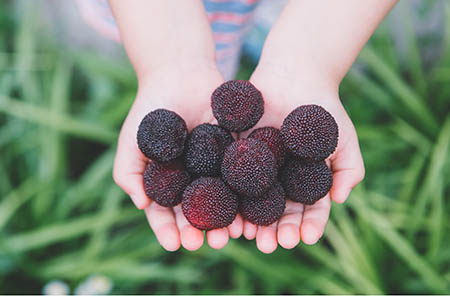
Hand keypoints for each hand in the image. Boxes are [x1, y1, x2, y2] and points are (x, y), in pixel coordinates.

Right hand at [113, 64, 243, 250]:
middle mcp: (192, 179)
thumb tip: (142, 206)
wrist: (180, 74)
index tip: (174, 244)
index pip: (166, 213)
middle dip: (200, 231)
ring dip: (226, 220)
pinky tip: (249, 207)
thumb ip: (129, 173)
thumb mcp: (132, 141)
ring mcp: (215, 168)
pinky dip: (245, 194)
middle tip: (206, 244)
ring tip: (230, 234)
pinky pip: (241, 177)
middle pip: (197, 212)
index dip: (169, 230)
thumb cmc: (150, 108)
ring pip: (222, 201)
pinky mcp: (236, 153)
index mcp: (168, 182)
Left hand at [240, 67, 364, 252]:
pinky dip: (227, 193)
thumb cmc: (325, 108)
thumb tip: (340, 199)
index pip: (307, 211)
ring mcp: (256, 169)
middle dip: (274, 231)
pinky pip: (230, 177)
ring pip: (251, 201)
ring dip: (248, 221)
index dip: (307, 226)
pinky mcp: (235, 154)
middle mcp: (279, 181)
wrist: (295, 76)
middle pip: (276, 212)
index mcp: (304, 183)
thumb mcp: (344, 139)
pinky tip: (226, 207)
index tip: (305, 238)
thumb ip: (348, 169)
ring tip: (246, 236)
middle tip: (269, 245)